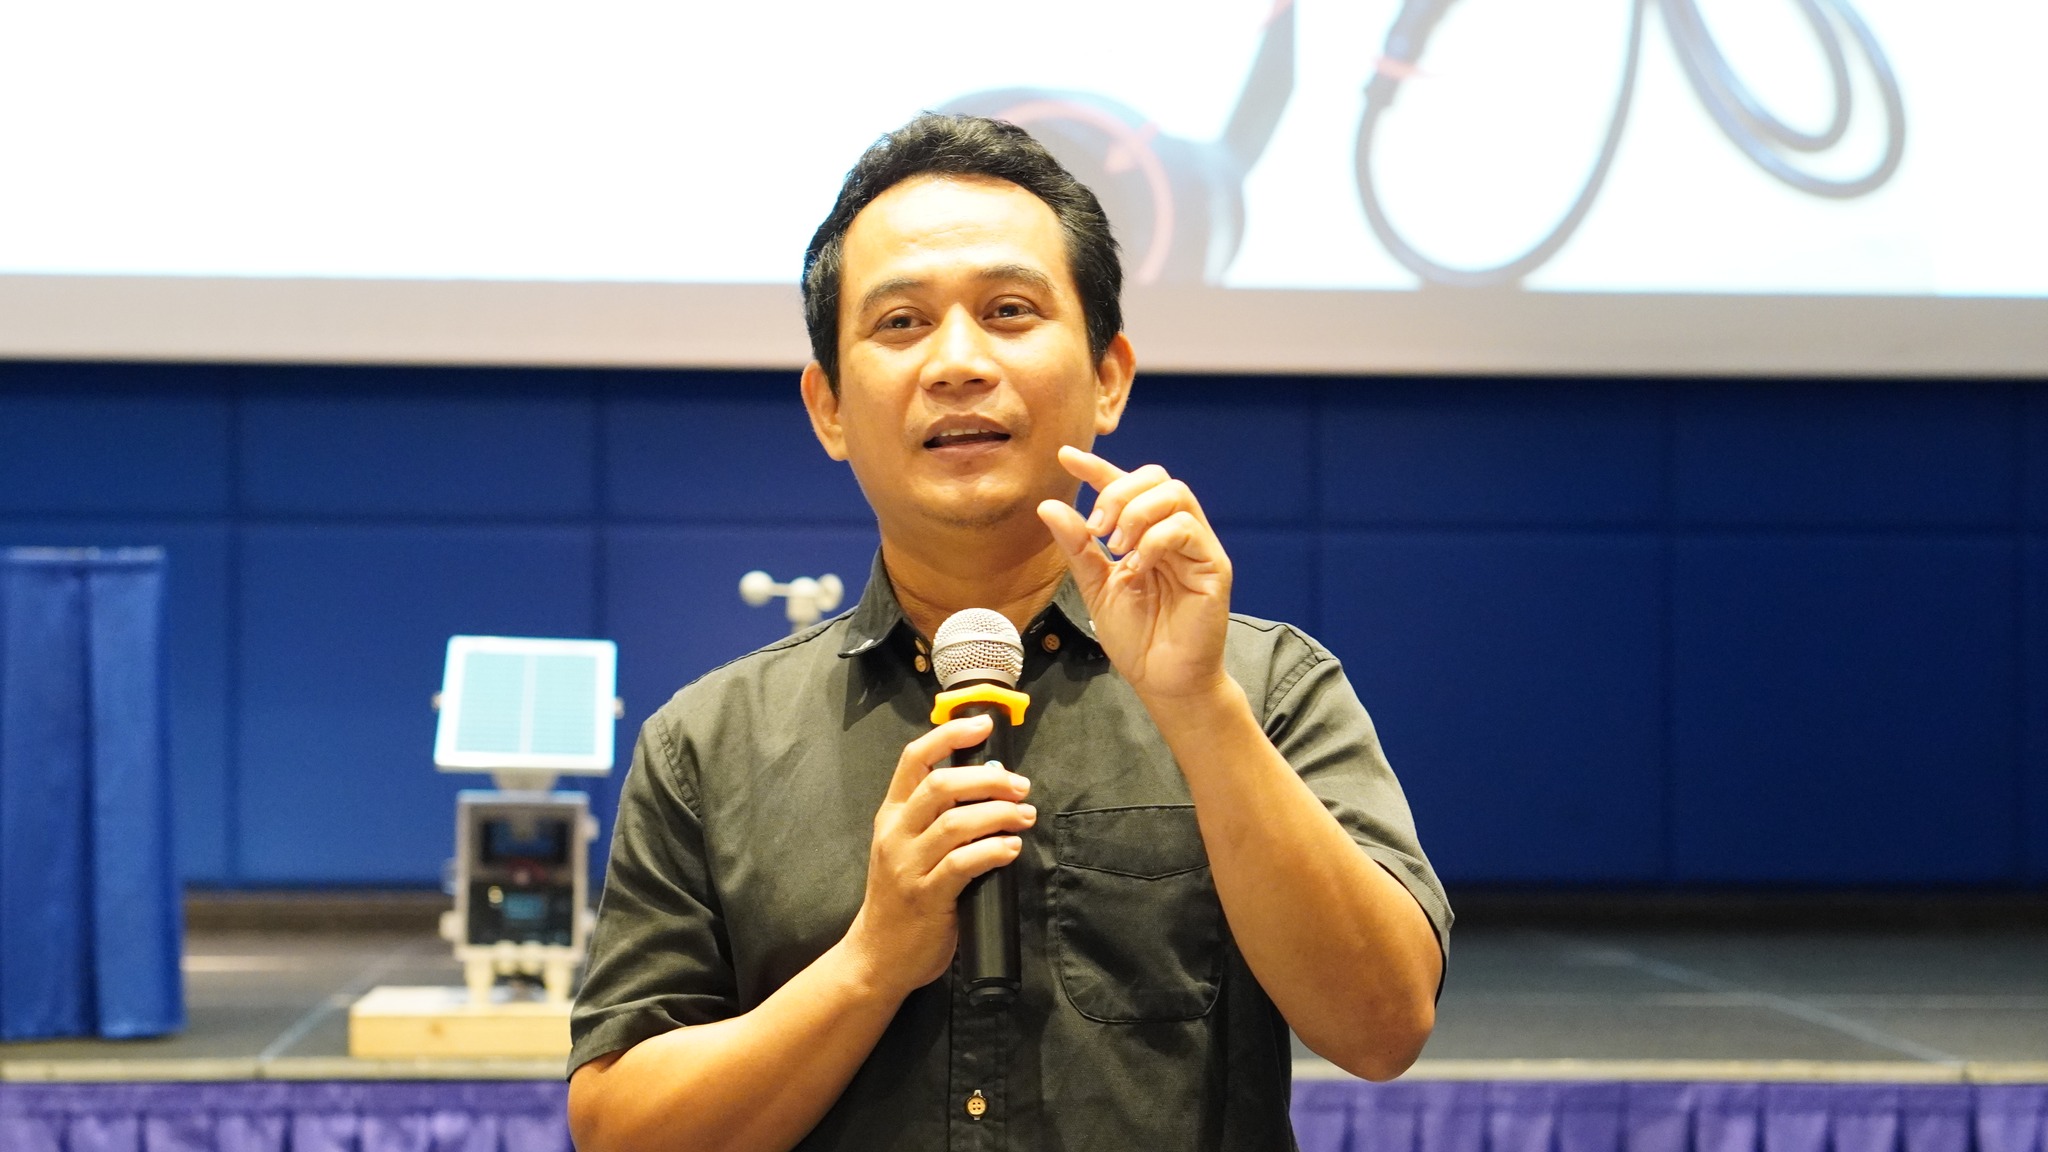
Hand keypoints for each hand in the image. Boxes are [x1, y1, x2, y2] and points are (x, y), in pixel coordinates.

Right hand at [845, 714, 1035, 999]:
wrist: (877, 955)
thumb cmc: (901, 897)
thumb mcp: (908, 847)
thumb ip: (939, 817)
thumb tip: (991, 782)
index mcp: (891, 815)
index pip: (914, 758)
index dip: (950, 736)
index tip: (982, 726)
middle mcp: (895, 834)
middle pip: (941, 786)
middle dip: (989, 780)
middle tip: (1021, 786)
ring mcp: (908, 865)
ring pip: (956, 822)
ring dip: (999, 814)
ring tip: (1024, 817)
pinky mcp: (926, 896)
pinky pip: (964, 864)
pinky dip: (993, 850)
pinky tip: (1011, 848)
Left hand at [1036, 446, 1232, 702]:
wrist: (1161, 680)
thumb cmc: (1136, 637)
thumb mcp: (1096, 587)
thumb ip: (1078, 548)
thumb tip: (1049, 505)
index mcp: (1145, 534)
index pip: (1126, 486)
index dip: (1098, 467)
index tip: (1066, 457)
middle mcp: (1175, 533)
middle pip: (1157, 477)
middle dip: (1119, 492)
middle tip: (1097, 529)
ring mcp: (1197, 547)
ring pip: (1175, 495)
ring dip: (1136, 513)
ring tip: (1116, 548)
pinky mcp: (1214, 566)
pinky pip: (1187, 528)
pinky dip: (1156, 538)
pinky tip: (1139, 564)